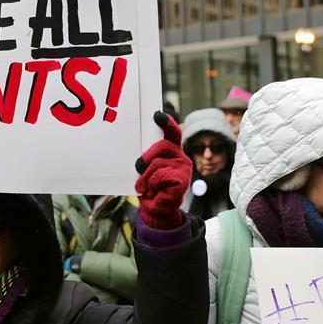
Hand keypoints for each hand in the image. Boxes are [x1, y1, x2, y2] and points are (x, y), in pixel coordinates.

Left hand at [134, 111, 190, 229]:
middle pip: (162, 146)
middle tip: (139, 168)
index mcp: (171, 151)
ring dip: (146, 177)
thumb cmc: (149, 186)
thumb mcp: (144, 168)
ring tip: (147, 185)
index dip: (167, 123)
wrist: (154, 208)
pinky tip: (155, 191)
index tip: (158, 115)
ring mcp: (184, 168)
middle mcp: (180, 156)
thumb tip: (140, 153)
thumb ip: (146, 157)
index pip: (172, 132)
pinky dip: (153, 185)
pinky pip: (161, 176)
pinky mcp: (183, 181)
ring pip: (157, 164)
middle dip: (146, 157)